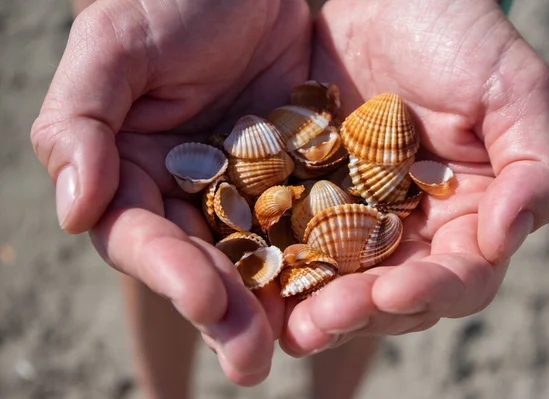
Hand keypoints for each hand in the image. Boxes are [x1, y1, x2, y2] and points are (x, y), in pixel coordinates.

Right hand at [30, 0, 310, 384]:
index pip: (143, 237)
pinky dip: (327, 255)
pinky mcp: (304, 180)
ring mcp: (250, 192)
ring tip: (298, 343)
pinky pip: (315, 223)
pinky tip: (349, 287)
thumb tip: (72, 210)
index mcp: (136, 174)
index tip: (203, 299)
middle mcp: (192, 196)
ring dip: (277, 304)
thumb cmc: (173, 2)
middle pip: (204, 264)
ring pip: (261, 258)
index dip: (169, 271)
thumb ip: (79, 122)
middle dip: (226, 311)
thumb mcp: (116, 45)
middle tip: (251, 361)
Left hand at [279, 0, 548, 354]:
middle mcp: (409, 231)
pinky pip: (288, 241)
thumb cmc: (458, 37)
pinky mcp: (304, 200)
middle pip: (390, 295)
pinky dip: (274, 265)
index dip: (430, 291)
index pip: (457, 275)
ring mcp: (353, 220)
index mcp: (466, 217)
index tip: (395, 292)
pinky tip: (250, 280)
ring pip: (335, 281)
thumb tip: (510, 235)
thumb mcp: (512, 90)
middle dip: (359, 312)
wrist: (386, 0)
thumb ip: (534, 165)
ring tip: (282, 324)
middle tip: (319, 322)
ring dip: (310, 307)